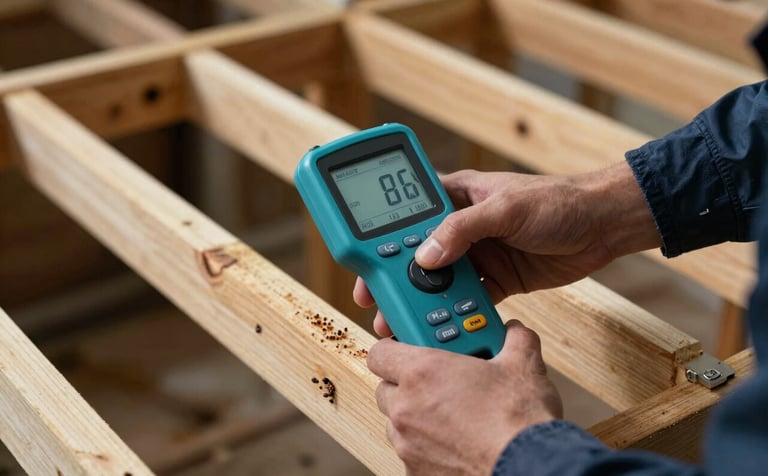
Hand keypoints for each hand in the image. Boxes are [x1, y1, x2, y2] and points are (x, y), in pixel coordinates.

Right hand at [354, 162, 660, 335]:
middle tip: (373, 301)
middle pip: (416, 253)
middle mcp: (462, 227)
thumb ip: (463, 230)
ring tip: (402, 323)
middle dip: (395, 278)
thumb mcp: (507, 208)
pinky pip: (467, 299)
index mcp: (458, 197)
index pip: (407, 213)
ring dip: (422, 301)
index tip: (362, 259)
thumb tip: (425, 257)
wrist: (603, 226)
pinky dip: (454, 314)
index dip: (381, 235)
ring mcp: (479, 254)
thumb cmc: (557, 202)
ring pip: (439, 280)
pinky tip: (441, 329)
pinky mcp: (498, 279)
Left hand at [368, 320, 562, 474]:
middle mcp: (406, 408)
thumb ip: (513, 339)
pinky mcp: (416, 471)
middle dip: (406, 382)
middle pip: (386, 387)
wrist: (529, 467)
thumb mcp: (523, 365)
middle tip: (437, 380)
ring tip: (449, 412)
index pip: (380, 352)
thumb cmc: (519, 422)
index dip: (395, 348)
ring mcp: (408, 444)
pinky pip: (410, 451)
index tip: (412, 349)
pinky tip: (454, 440)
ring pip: (396, 422)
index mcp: (422, 373)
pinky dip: (425, 445)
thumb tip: (514, 333)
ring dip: (415, 414)